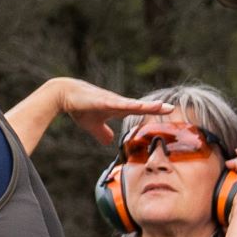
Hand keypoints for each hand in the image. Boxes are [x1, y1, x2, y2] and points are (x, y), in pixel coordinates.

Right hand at [48, 78, 172, 143]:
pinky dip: (128, 105)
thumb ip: (102, 133)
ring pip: (132, 104)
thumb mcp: (93, 125)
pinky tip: (137, 105)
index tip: (168, 111)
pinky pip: (117, 103)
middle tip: (172, 108)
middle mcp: (117, 103)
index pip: (139, 110)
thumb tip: (108, 142)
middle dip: (156, 107)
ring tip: (161, 106)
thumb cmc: (79, 107)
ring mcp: (111, 100)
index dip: (153, 111)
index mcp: (117, 108)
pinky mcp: (102, 100)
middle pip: (141, 106)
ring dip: (146, 105)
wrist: (64, 94)